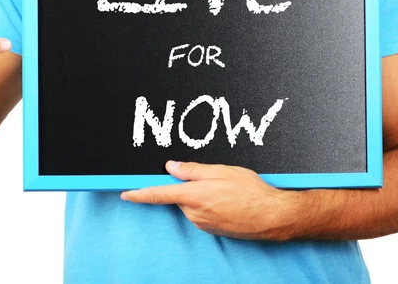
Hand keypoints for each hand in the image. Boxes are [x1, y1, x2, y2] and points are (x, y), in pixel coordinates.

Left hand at [121, 161, 302, 240]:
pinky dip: (209, 205)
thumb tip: (171, 166)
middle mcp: (194, 212)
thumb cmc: (251, 191)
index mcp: (193, 195)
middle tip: (213, 179)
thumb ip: (193, 169)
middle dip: (189, 186)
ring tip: (226, 191)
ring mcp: (202, 223)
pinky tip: (228, 201)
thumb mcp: (222, 171)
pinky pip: (201, 213)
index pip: (158, 194)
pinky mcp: (211, 230)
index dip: (139, 193)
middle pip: (179, 196)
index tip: (125, 193)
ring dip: (201, 195)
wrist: (272, 217)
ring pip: (191, 204)